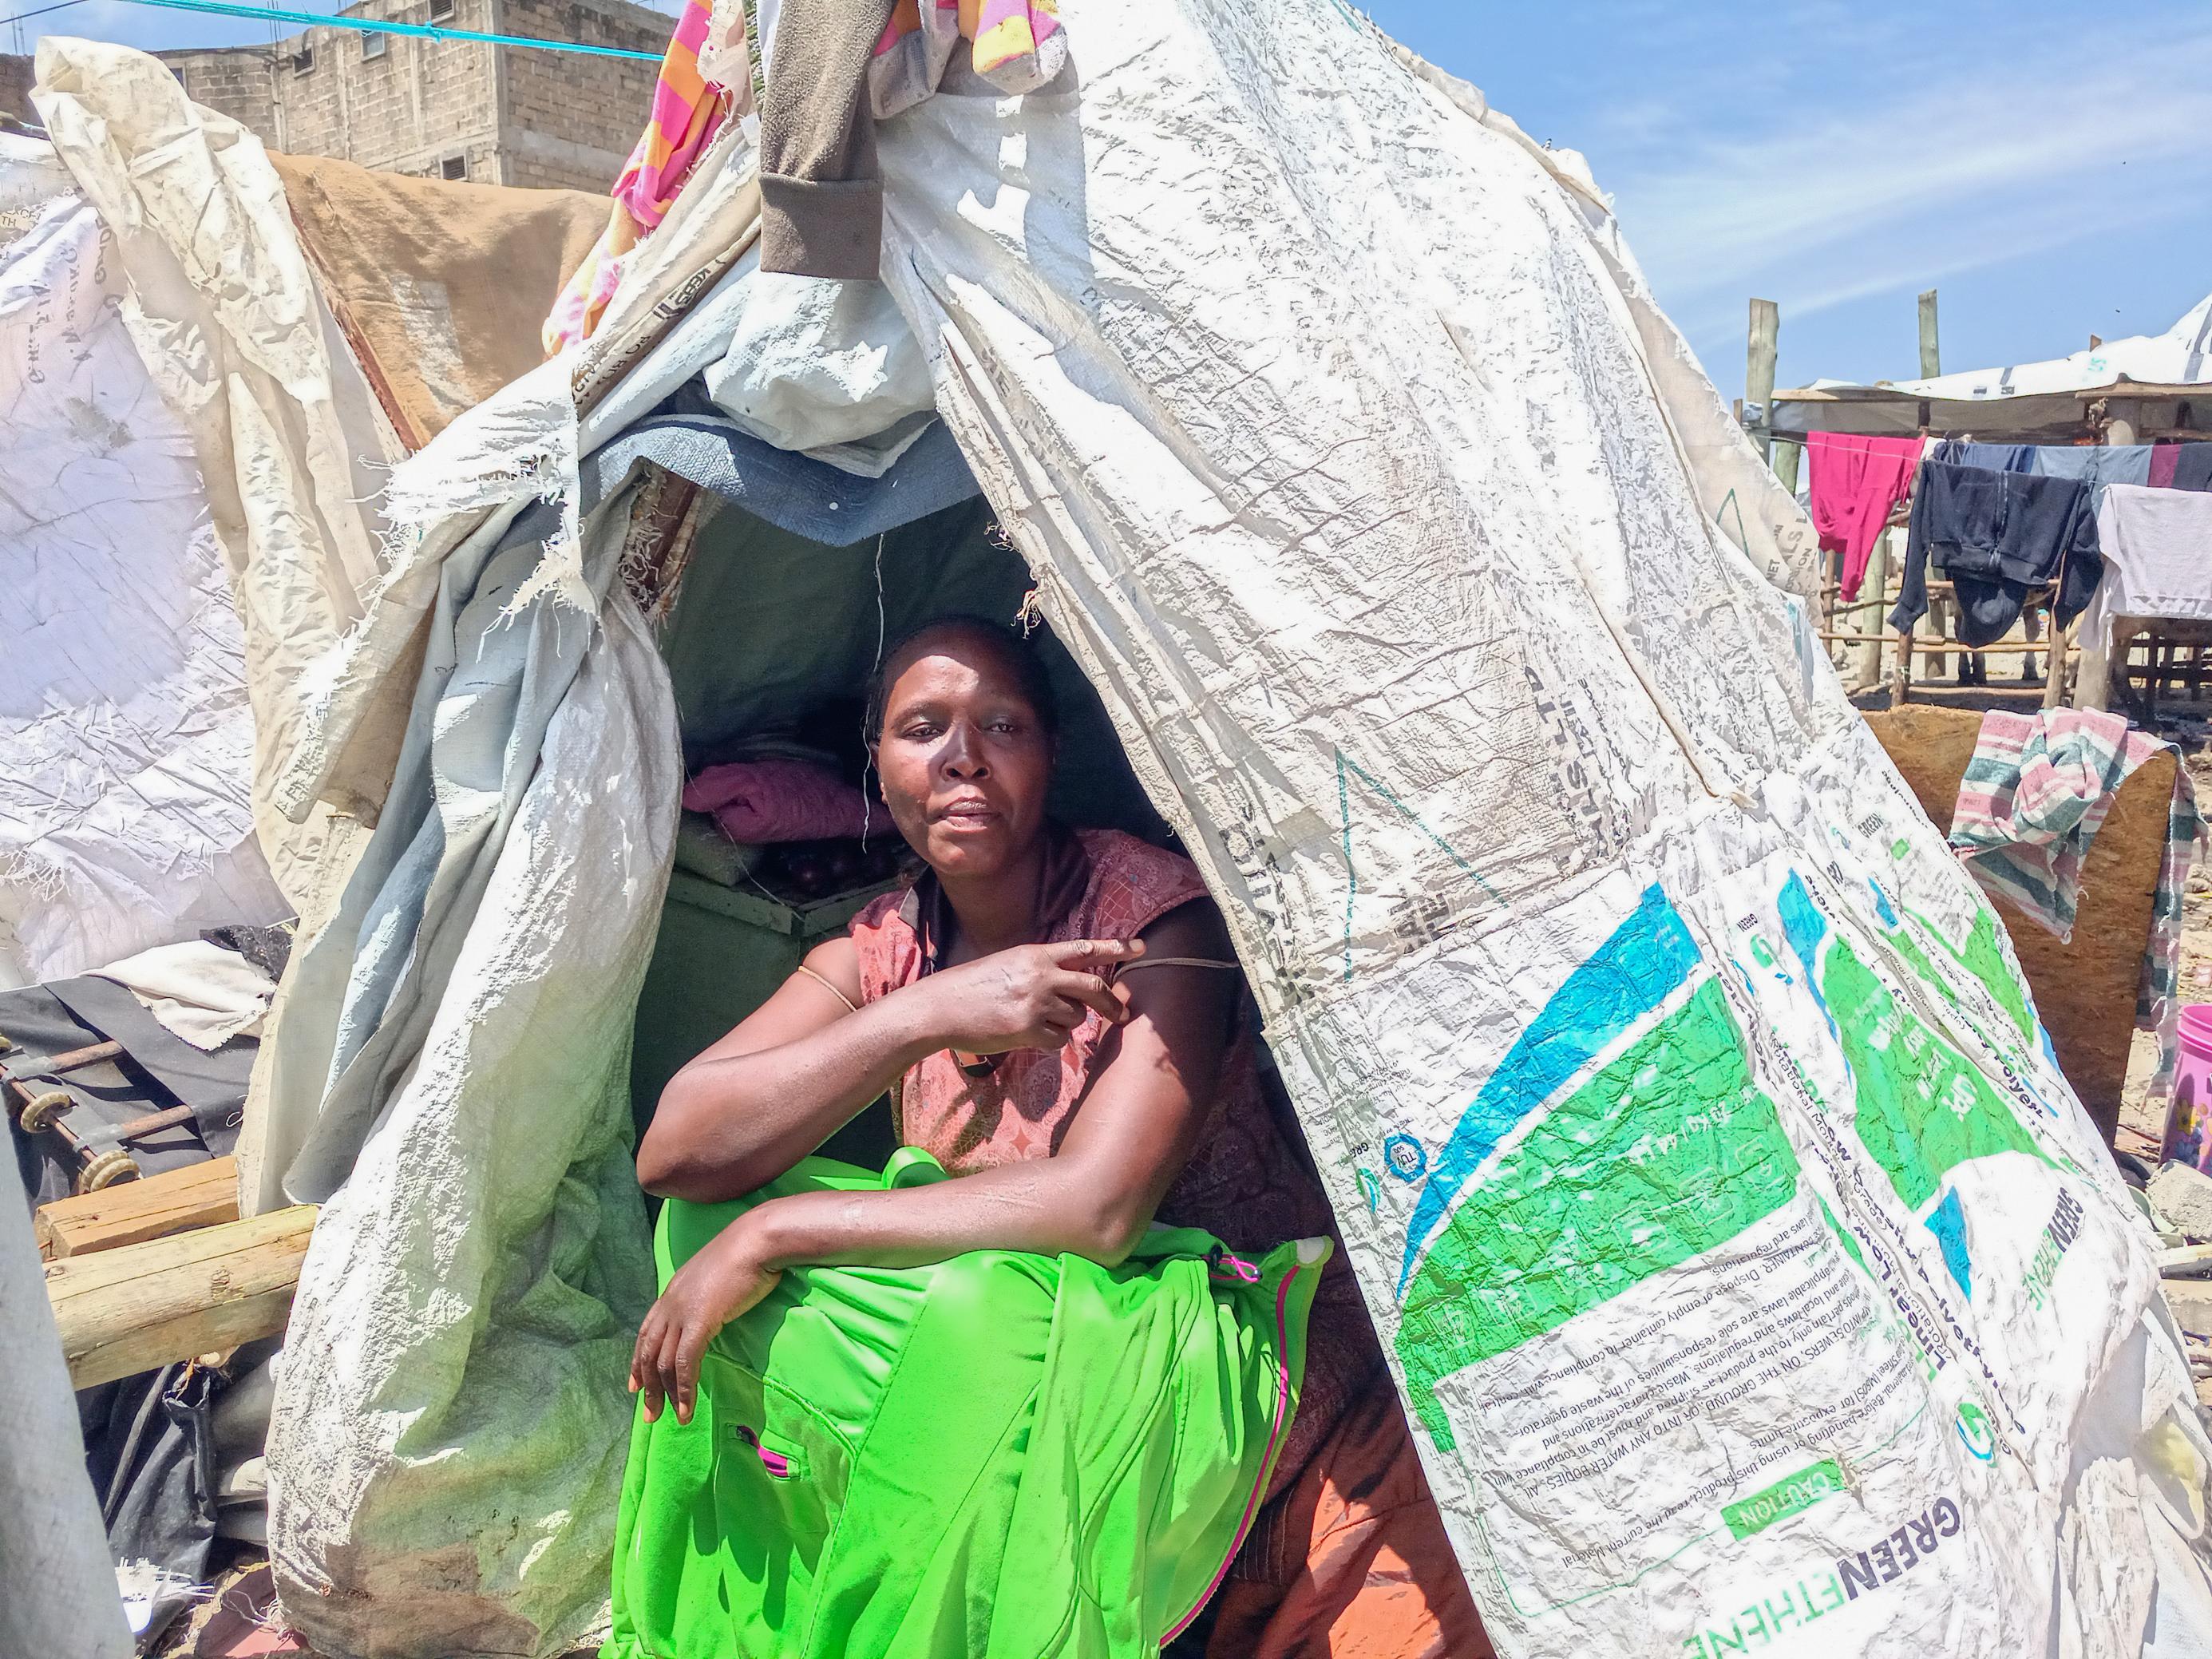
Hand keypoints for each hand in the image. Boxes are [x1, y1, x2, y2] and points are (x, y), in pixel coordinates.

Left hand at [629, 1218, 781, 1424]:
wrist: (757, 1240)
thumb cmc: (746, 1254)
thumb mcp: (716, 1276)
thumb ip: (705, 1295)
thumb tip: (711, 1309)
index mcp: (672, 1291)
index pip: (646, 1332)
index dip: (637, 1361)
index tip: (634, 1385)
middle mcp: (670, 1303)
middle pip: (649, 1352)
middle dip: (647, 1386)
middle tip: (649, 1414)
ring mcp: (683, 1312)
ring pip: (663, 1362)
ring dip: (666, 1394)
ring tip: (672, 1417)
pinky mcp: (700, 1322)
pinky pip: (686, 1363)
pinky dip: (685, 1389)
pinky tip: (687, 1408)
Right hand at [906, 937, 1143, 1055]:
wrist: (940, 1007)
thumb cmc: (971, 986)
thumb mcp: (1008, 964)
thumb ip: (1040, 969)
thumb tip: (1072, 985)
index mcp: (1036, 954)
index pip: (1084, 948)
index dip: (1116, 947)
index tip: (1141, 947)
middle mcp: (1041, 974)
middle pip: (1094, 987)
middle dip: (1112, 1003)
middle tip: (1123, 1013)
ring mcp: (1036, 1002)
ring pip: (1076, 1016)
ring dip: (1068, 1023)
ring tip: (1040, 1021)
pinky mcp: (1029, 1028)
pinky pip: (1059, 1039)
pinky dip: (1052, 1041)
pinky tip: (1030, 1036)